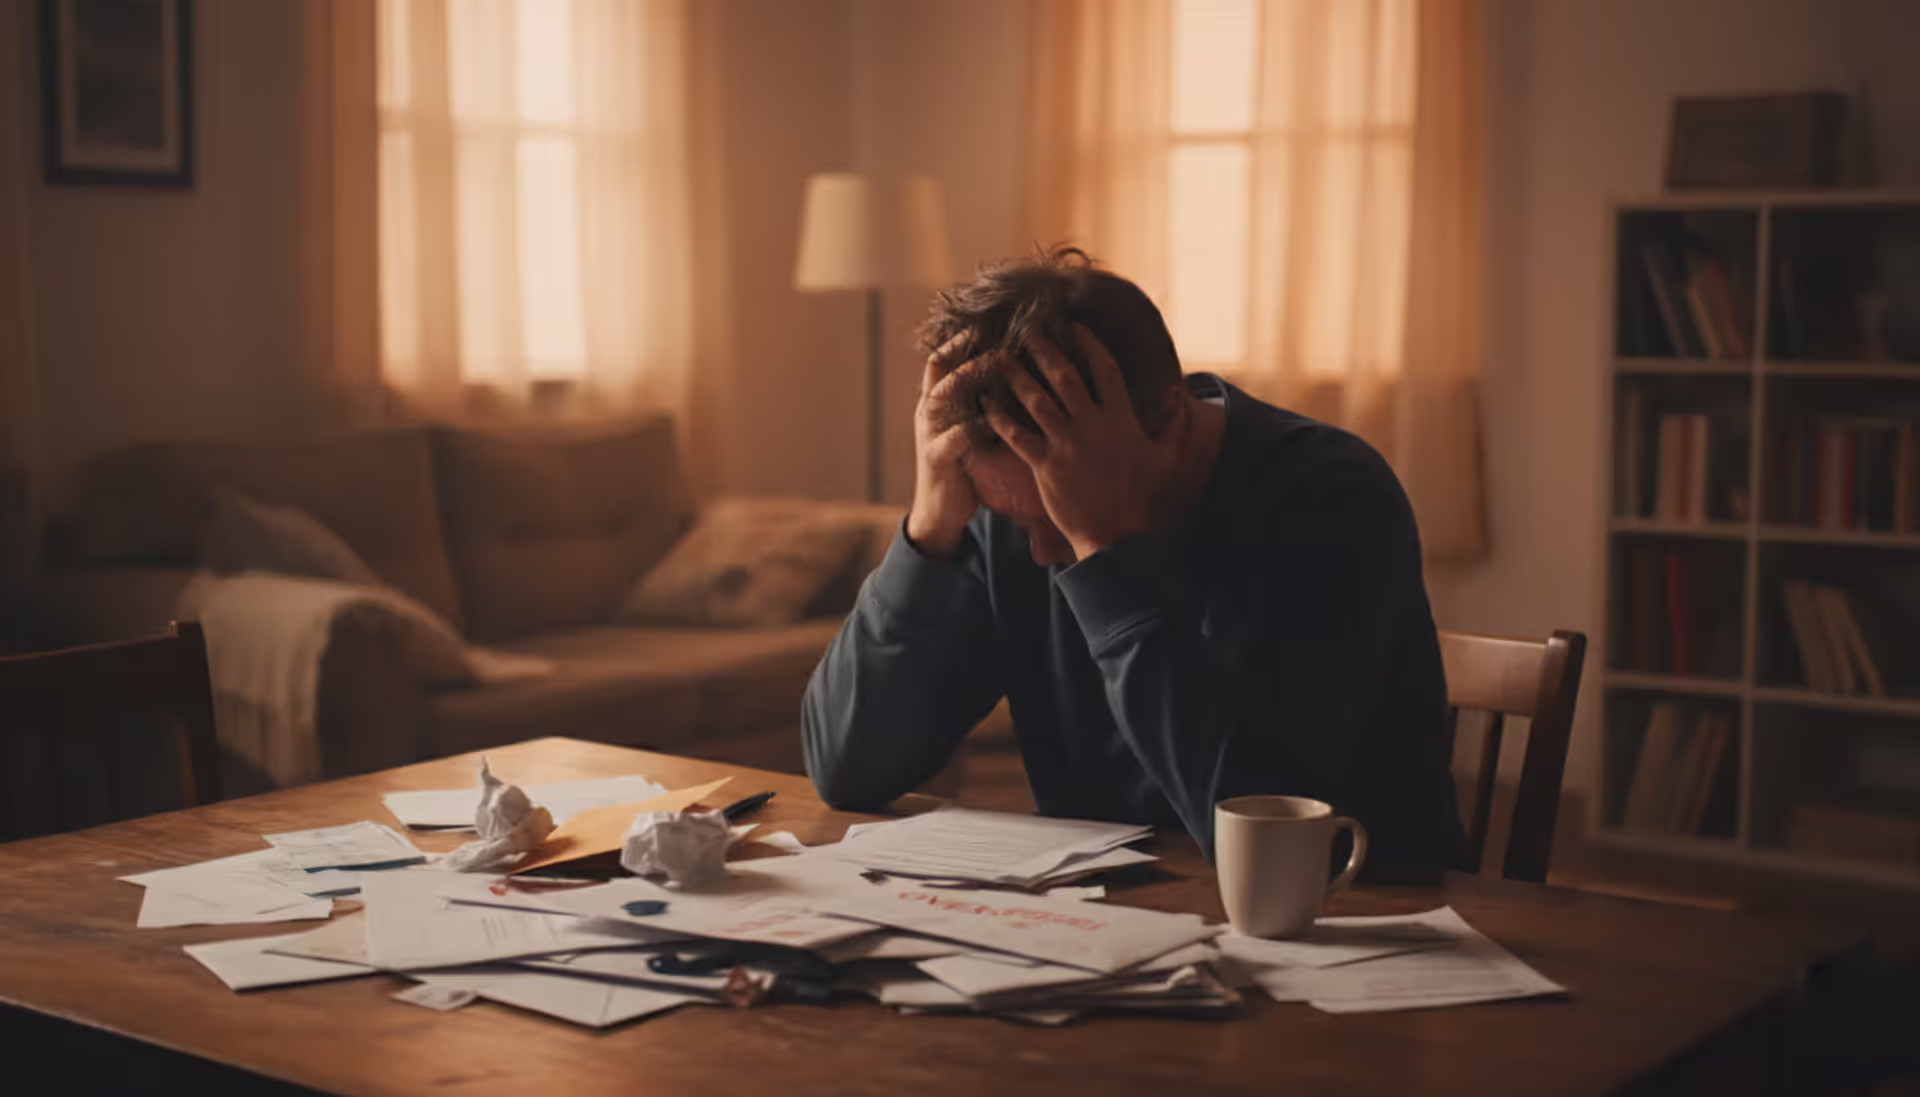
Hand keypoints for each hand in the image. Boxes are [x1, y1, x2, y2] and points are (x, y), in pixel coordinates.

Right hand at [905, 337, 991, 557]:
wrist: (939, 511)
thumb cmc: (961, 464)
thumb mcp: (967, 426)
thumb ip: (977, 401)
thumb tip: (1009, 371)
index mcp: (936, 403)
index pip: (942, 360)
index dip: (960, 339)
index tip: (986, 319)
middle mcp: (928, 413)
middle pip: (939, 370)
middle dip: (963, 349)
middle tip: (991, 331)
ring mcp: (929, 435)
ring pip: (940, 398)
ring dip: (965, 377)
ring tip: (990, 362)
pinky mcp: (936, 461)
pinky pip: (950, 440)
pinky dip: (969, 429)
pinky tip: (989, 420)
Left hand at [987, 325, 1185, 560]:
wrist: (1117, 536)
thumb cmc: (1142, 499)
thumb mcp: (1166, 458)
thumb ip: (1175, 425)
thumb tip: (1181, 396)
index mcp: (1120, 418)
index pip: (1104, 370)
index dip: (1089, 345)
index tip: (1074, 326)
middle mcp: (1091, 425)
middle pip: (1065, 377)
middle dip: (1045, 350)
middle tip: (1028, 330)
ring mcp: (1066, 444)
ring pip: (1036, 401)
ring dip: (1017, 377)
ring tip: (1000, 358)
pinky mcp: (1046, 466)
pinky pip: (1018, 437)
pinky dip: (1001, 419)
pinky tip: (986, 404)